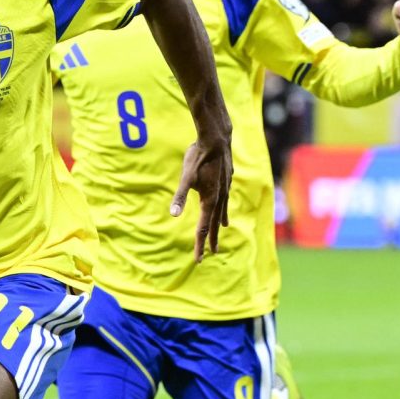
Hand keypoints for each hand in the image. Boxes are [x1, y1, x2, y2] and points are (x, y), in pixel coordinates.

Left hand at [171, 136, 232, 261]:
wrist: (216, 139)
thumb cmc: (198, 157)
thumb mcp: (185, 178)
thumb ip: (179, 197)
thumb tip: (173, 214)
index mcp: (209, 200)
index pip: (203, 228)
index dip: (200, 244)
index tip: (199, 259)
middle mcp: (220, 197)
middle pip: (214, 223)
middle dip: (212, 239)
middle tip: (211, 253)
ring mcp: (225, 189)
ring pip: (222, 210)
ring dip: (220, 223)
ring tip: (222, 230)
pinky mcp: (227, 180)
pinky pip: (226, 199)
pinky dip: (224, 207)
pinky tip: (224, 205)